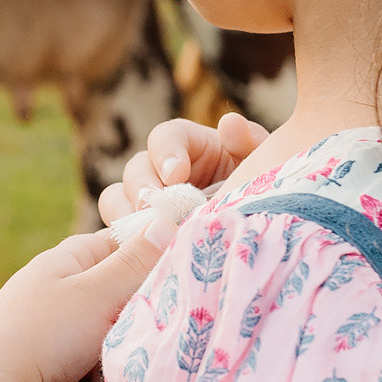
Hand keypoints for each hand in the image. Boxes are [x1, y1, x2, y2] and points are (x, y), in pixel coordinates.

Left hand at [0, 216, 180, 381]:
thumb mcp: (100, 294)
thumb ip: (134, 262)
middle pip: (105, 279)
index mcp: (63, 257)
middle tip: (162, 314)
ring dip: (111, 326)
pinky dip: (89, 349)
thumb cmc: (48, 334)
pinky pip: (72, 340)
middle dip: (132, 294)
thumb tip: (165, 222)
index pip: (117, 242)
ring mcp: (33, 314)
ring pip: (90, 313)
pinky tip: (97, 364)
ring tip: (132, 342)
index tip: (177, 275)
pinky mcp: (28, 347)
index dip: (149, 255)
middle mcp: (45, 279)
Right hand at [97, 112, 269, 227]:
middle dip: (142, 188)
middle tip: (154, 209)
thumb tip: (228, 124)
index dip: (165, 152)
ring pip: (116, 200)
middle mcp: (162, 173)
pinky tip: (141, 256)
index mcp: (189, 147)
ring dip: (127, 215)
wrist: (259, 242)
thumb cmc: (262, 194)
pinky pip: (117, 236)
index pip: (164, 137)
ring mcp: (147, 206)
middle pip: (135, 169)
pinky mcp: (139, 237)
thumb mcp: (265, 166)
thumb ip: (252, 142)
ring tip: (145, 236)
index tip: (175, 175)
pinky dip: (124, 244)